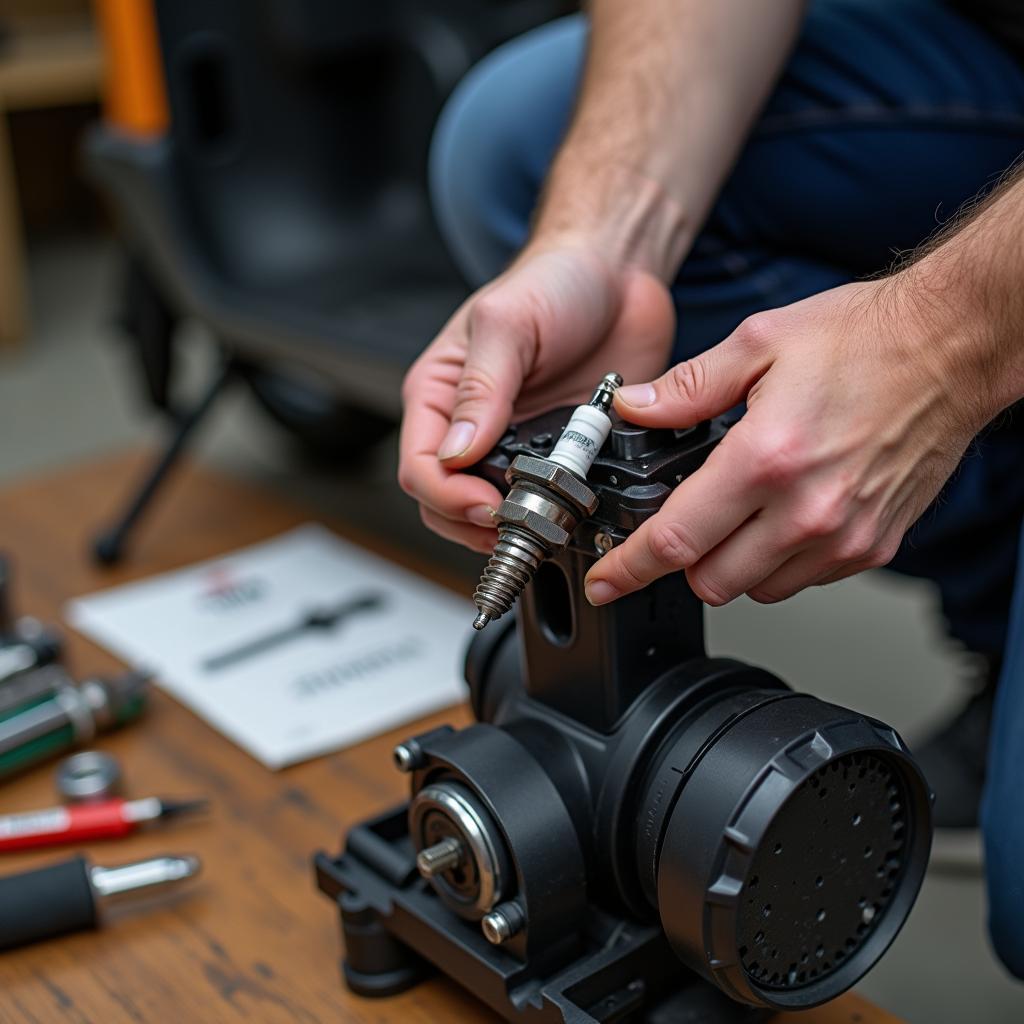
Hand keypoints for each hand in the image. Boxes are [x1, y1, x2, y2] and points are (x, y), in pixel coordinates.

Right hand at [398, 243, 674, 551]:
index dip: (447, 497)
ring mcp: (518, 447)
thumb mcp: (507, 323)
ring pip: (497, 512)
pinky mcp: (562, 457)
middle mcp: (473, 428)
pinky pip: (553, 502)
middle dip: (475, 523)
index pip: (420, 469)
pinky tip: (574, 508)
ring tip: (544, 520)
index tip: (485, 503)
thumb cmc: (553, 282)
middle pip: (448, 504)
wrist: (619, 274)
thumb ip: (481, 389)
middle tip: (515, 523)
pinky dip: (560, 514)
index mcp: (440, 396)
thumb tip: (456, 452)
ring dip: (517, 525)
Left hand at [585, 277, 984, 606]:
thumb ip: (686, 387)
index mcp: (766, 458)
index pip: (676, 539)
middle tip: (685, 520)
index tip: (605, 582)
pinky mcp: (874, 546)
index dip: (629, 568)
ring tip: (742, 511)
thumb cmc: (867, 339)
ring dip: (732, 564)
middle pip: (710, 582)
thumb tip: (634, 408)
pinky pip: (804, 580)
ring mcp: (844, 536)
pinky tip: (784, 513)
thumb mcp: (758, 343)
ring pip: (757, 590)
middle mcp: (807, 510)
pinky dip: (780, 561)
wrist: (954, 346)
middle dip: (683, 561)